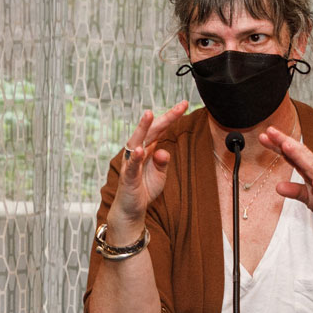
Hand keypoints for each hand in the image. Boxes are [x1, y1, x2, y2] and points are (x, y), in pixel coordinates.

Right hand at [109, 101, 189, 235]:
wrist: (131, 208)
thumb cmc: (144, 188)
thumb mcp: (160, 175)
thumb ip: (163, 162)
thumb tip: (164, 151)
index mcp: (148, 149)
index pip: (160, 129)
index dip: (171, 117)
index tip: (184, 104)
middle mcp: (137, 152)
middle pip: (151, 131)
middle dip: (164, 117)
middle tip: (180, 106)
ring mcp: (131, 163)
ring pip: (136, 142)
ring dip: (142, 128)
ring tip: (149, 115)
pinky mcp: (128, 177)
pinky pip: (131, 166)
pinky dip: (135, 158)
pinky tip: (140, 150)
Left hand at [260, 127, 312, 234]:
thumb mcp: (310, 198)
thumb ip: (295, 191)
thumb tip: (277, 187)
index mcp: (312, 171)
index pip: (293, 156)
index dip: (278, 146)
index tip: (264, 135)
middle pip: (301, 155)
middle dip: (285, 143)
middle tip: (270, 131)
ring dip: (300, 157)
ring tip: (287, 146)